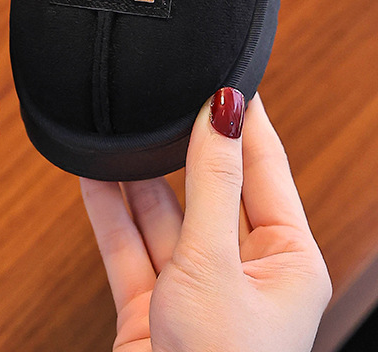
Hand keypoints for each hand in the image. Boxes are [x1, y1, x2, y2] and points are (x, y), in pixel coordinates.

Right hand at [81, 91, 331, 351]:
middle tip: (159, 95)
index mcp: (288, 261)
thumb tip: (225, 110)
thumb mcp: (216, 262)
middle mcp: (243, 271)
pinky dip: (108, 211)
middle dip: (180, 146)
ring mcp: (194, 289)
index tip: (225, 71)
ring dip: (136, 177)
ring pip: (162, 215)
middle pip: (208, 188)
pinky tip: (90, 174)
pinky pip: (127, 245)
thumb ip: (212, 182)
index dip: (245, 119)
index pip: (265, 169)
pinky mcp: (151, 307)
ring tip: (117, 129)